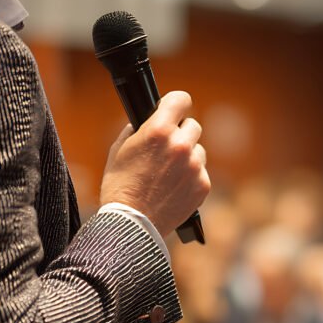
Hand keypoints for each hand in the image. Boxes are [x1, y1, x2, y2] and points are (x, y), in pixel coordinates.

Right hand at [100, 91, 210, 235]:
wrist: (132, 223)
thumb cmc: (120, 185)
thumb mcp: (120, 148)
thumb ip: (139, 128)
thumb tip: (151, 118)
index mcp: (159, 131)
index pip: (182, 99)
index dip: (176, 104)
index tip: (174, 109)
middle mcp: (181, 145)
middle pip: (193, 126)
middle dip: (181, 133)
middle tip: (167, 147)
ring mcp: (194, 166)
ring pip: (198, 150)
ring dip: (187, 156)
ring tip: (167, 173)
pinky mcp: (202, 185)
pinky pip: (200, 172)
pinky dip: (190, 177)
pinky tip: (173, 187)